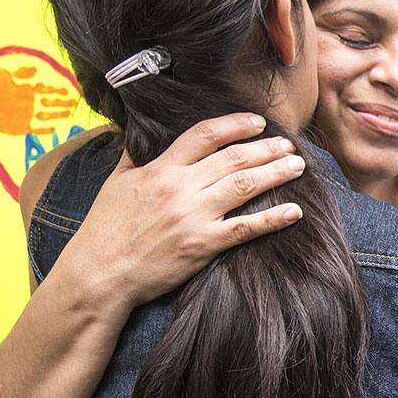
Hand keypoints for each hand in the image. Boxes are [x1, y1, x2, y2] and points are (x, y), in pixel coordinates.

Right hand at [60, 115, 305, 310]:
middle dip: (266, 149)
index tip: (258, 123)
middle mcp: (180, 188)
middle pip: (233, 158)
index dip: (236, 125)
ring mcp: (193, 217)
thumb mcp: (117, 182)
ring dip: (276, 174)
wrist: (99, 273)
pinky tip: (294, 211)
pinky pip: (245, 228)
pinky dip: (273, 218)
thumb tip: (141, 131)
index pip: (205, 135)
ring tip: (297, 167)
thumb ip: (135, 155)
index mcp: (161, 169)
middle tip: (289, 145)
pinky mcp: (202, 245)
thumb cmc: (105, 229)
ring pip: (244, 186)